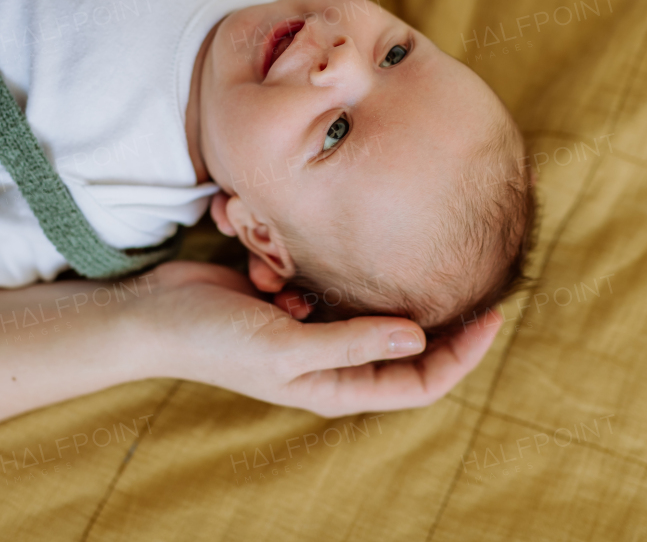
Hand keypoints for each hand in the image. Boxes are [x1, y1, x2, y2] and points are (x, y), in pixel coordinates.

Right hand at [133, 261, 502, 416]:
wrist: (154, 314)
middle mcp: (331, 361)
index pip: (420, 381)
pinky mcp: (291, 298)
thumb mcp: (287, 347)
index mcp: (336, 387)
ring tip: (345, 260)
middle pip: (404, 346)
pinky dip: (315, 270)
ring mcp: (311, 329)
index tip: (492, 313)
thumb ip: (353, 341)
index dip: (462, 354)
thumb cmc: (214, 339)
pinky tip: (278, 263)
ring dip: (362, 284)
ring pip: (367, 308)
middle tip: (470, 271)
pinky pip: (326, 282)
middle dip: (434, 315)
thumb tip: (418, 336)